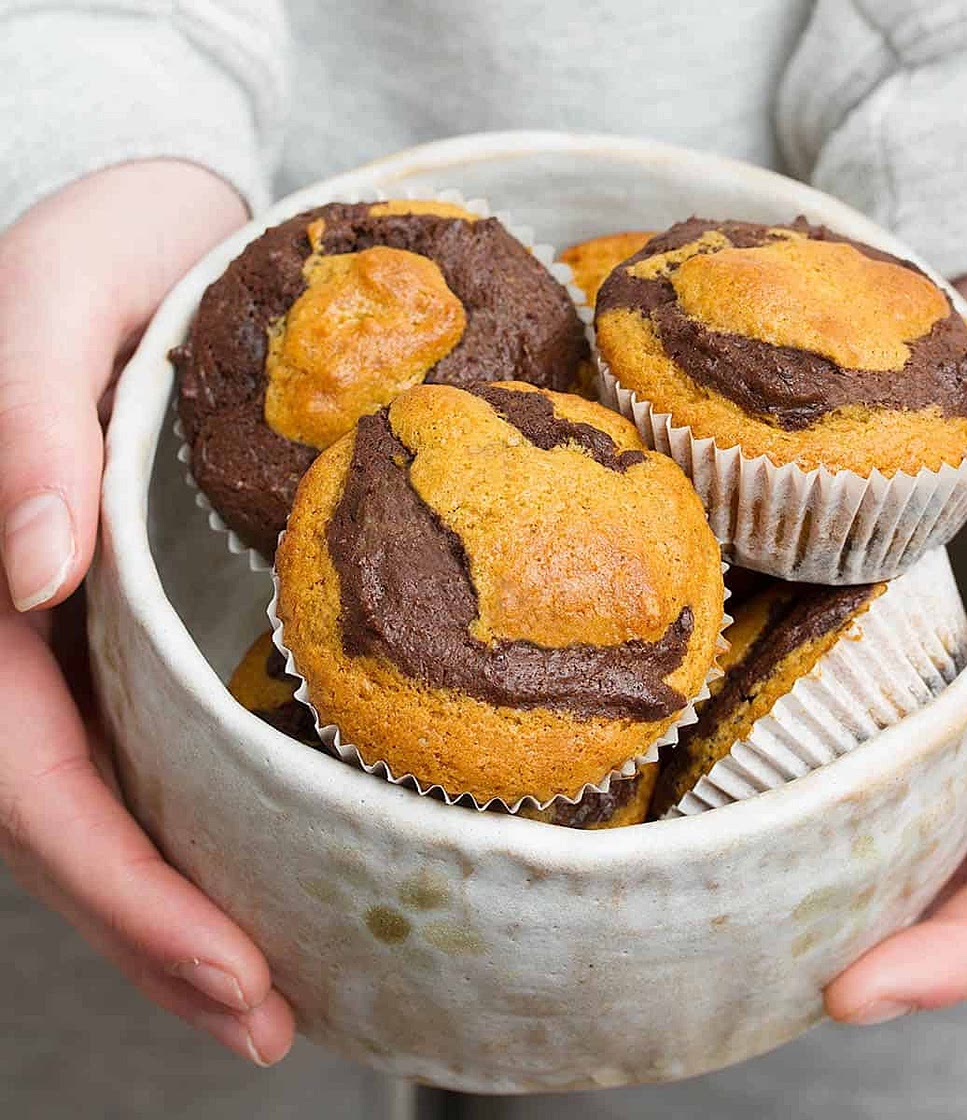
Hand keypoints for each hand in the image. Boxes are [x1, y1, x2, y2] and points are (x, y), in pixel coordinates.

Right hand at [0, 162, 294, 1063]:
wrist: (165, 230)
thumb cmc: (110, 249)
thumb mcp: (56, 294)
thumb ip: (18, 415)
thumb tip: (27, 571)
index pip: (31, 767)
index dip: (121, 883)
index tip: (231, 970)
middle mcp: (21, 619)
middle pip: (72, 815)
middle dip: (163, 932)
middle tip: (273, 1021)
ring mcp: (74, 627)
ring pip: (111, 795)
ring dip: (182, 905)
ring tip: (276, 990)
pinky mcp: (135, 613)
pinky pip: (154, 736)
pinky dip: (205, 819)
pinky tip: (264, 860)